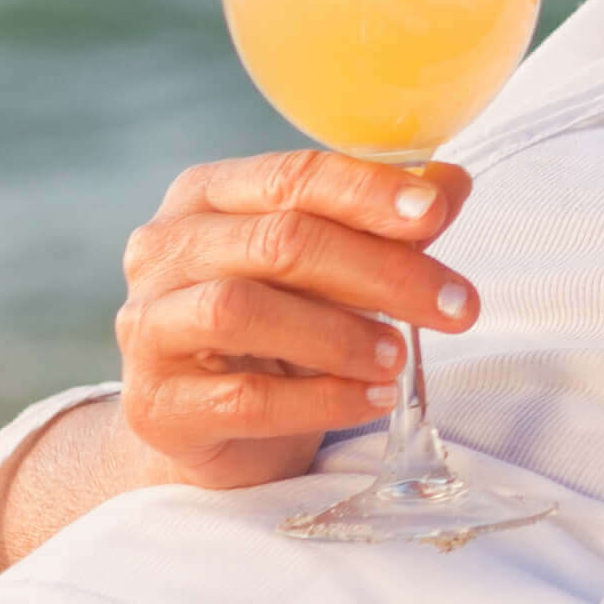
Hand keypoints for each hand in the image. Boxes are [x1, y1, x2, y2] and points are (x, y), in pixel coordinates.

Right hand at [113, 150, 483, 492]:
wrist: (213, 426)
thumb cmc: (276, 325)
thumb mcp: (330, 266)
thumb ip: (383, 224)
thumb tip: (451, 181)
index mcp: (205, 195)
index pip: (291, 177)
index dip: (367, 192)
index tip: (436, 213)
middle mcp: (164, 250)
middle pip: (277, 242)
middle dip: (379, 271)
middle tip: (455, 305)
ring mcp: (148, 326)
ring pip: (242, 313)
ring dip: (339, 335)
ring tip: (400, 358)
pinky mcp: (156, 403)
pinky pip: (242, 398)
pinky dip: (320, 400)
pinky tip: (372, 399)